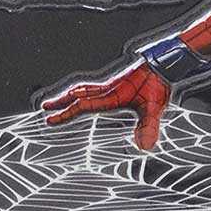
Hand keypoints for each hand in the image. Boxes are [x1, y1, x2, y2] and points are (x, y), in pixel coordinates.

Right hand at [42, 63, 169, 149]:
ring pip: (87, 88)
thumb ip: (149, 126)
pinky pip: (97, 86)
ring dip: (72, 94)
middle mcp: (109, 88)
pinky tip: (90, 93)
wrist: (165, 63)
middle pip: (79, 94)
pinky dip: (87, 90)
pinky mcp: (121, 81)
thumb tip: (145, 147)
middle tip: (45, 107)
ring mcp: (114, 83)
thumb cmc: (159, 83)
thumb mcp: (155, 108)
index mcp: (112, 95)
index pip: (83, 105)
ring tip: (62, 98)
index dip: (66, 113)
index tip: (50, 119)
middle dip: (61, 101)